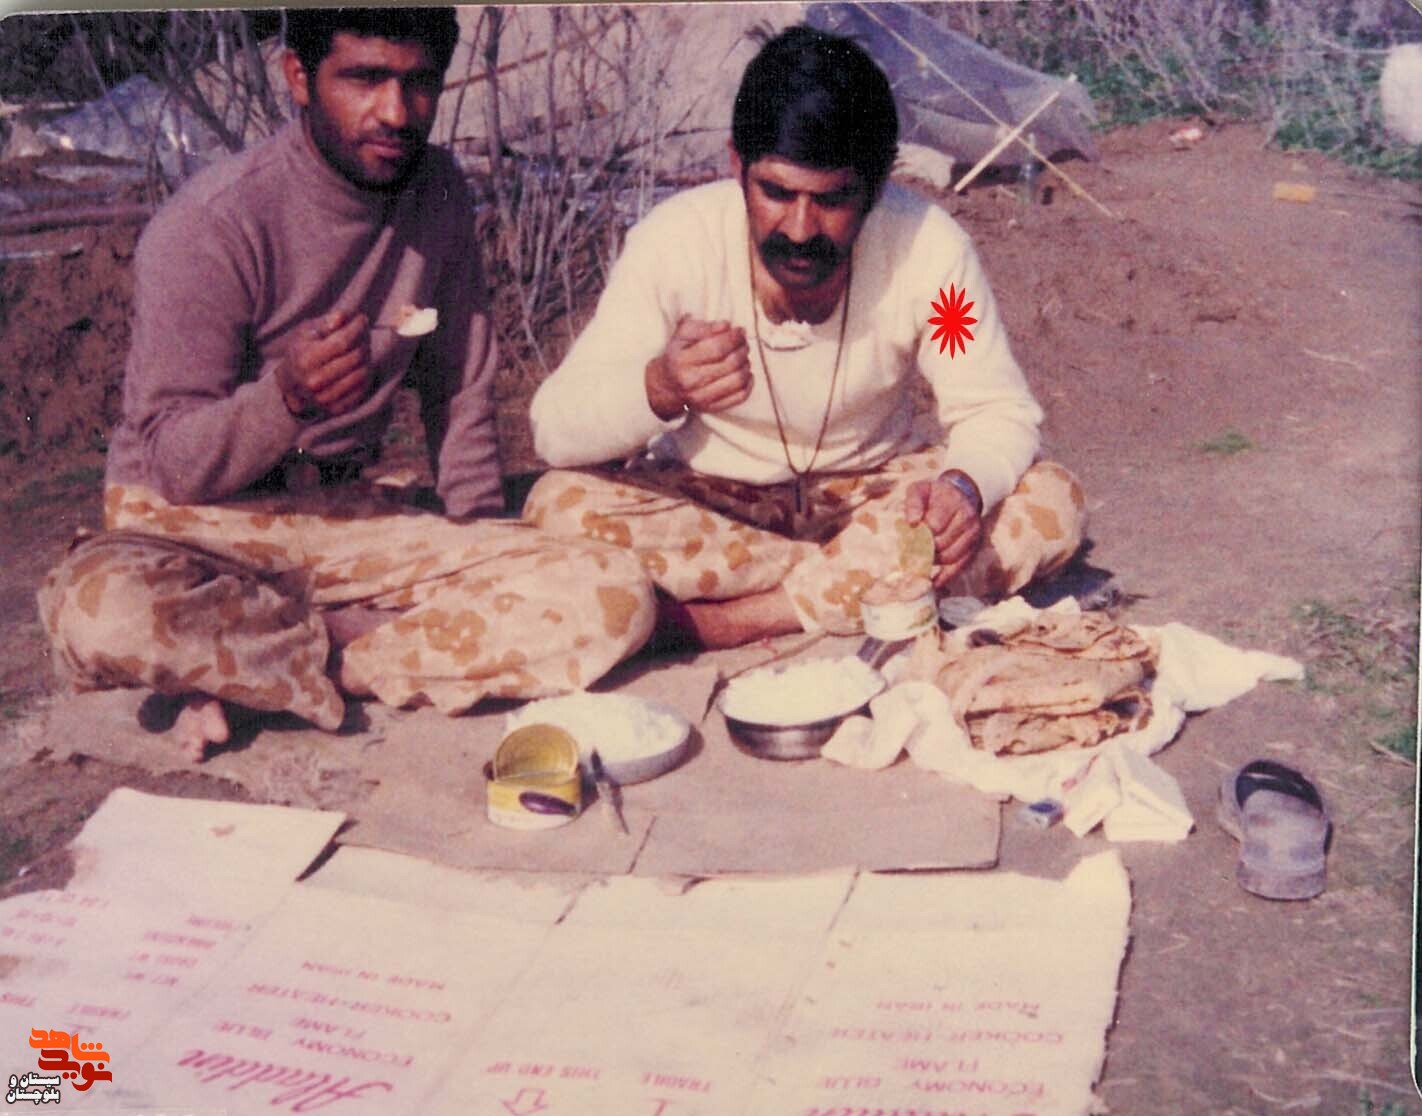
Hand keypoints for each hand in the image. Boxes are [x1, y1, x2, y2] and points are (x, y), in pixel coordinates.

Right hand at [275, 309, 370, 418]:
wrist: (292, 382)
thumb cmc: (301, 350)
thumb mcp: (306, 332)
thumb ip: (325, 323)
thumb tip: (342, 317)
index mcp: (304, 360)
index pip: (342, 342)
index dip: (356, 328)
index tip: (362, 318)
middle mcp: (314, 382)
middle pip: (355, 357)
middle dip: (363, 341)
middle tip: (362, 333)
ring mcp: (326, 398)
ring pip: (362, 372)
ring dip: (366, 357)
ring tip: (360, 348)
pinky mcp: (337, 408)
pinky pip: (362, 388)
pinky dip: (365, 374)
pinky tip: (358, 365)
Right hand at [645, 317, 751, 420]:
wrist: (667, 384)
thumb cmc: (678, 355)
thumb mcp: (683, 334)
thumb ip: (704, 327)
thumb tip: (726, 326)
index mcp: (681, 360)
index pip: (717, 348)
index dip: (734, 338)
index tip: (740, 331)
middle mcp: (690, 382)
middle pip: (730, 364)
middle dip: (742, 349)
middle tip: (744, 343)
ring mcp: (702, 398)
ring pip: (738, 380)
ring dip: (746, 364)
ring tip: (743, 356)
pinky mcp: (712, 408)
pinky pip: (740, 396)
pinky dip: (748, 382)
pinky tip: (744, 372)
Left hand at [904, 472, 982, 588]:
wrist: (959, 495)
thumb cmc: (934, 495)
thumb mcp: (920, 490)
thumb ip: (913, 502)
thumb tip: (912, 522)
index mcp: (952, 501)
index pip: (934, 525)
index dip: (920, 533)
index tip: (911, 535)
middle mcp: (967, 517)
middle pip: (942, 543)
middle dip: (924, 549)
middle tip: (912, 550)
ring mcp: (974, 534)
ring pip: (951, 557)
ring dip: (933, 561)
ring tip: (921, 557)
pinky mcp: (975, 547)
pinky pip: (961, 566)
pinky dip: (946, 576)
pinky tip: (934, 582)